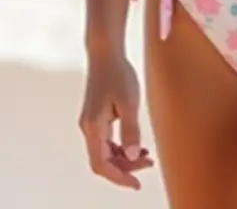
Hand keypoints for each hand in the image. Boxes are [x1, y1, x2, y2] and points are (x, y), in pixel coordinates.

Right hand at [79, 51, 153, 189]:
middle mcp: (88, 127)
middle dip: (125, 168)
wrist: (106, 52)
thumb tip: (132, 154)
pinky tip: (136, 144)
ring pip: (104, 152)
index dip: (118, 177)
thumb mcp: (129, 102)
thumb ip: (131, 130)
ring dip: (123, 158)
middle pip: (102, 161)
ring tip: (146, 156)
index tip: (136, 183)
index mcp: (93, 127)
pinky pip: (105, 141)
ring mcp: (91, 122)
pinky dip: (120, 147)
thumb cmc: (118, 73)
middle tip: (148, 164)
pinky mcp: (96, 116)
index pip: (101, 164)